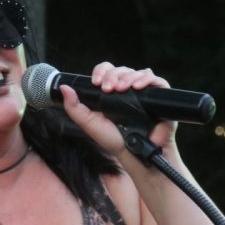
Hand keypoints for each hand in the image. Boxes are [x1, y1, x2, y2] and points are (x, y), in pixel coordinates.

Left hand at [58, 62, 177, 158]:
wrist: (135, 154)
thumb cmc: (115, 141)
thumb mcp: (90, 124)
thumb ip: (75, 108)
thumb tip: (65, 88)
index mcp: (112, 93)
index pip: (107, 71)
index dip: (102, 72)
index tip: (97, 82)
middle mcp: (129, 89)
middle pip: (122, 69)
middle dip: (114, 75)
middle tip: (109, 88)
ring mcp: (145, 92)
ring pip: (138, 72)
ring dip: (128, 77)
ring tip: (123, 88)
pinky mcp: (160, 97)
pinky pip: (156, 81)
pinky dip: (147, 80)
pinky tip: (139, 87)